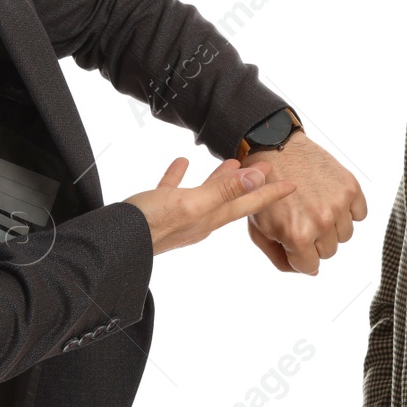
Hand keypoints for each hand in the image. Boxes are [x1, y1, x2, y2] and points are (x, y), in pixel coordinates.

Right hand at [125, 156, 295, 254]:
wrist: (113, 243)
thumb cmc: (150, 224)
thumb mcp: (191, 204)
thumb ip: (222, 191)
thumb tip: (256, 179)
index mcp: (209, 218)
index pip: (248, 204)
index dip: (271, 193)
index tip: (293, 185)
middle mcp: (197, 220)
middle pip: (231, 199)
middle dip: (250, 184)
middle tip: (267, 168)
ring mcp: (176, 217)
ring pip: (205, 195)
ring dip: (220, 180)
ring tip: (231, 163)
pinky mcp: (155, 210)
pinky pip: (174, 190)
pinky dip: (181, 177)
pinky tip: (181, 164)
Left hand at [243, 133, 365, 274]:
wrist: (274, 149)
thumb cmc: (263, 191)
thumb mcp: (260, 231)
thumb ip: (281, 259)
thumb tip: (312, 272)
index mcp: (297, 235)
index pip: (310, 266)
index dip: (299, 255)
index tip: (292, 238)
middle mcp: (321, 221)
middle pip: (329, 252)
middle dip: (315, 240)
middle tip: (301, 218)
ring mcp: (338, 203)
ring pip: (345, 235)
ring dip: (332, 226)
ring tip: (314, 205)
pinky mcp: (351, 186)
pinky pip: (360, 214)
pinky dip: (348, 210)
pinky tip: (329, 197)